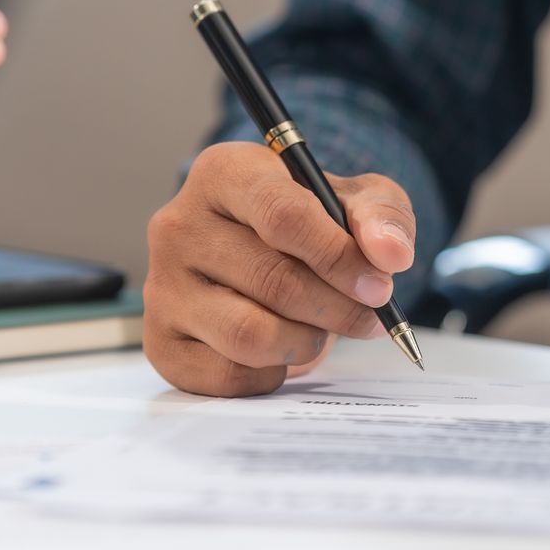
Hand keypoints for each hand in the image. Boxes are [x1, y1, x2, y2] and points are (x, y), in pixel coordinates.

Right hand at [144, 142, 412, 397]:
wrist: (266, 253)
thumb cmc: (311, 222)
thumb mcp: (354, 200)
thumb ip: (381, 216)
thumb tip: (390, 255)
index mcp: (223, 173)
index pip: (281, 214)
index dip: (338, 256)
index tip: (378, 285)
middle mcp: (178, 225)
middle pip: (272, 280)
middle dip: (336, 307)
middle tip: (368, 316)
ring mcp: (161, 286)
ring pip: (248, 334)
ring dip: (305, 342)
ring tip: (321, 329)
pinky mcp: (160, 341)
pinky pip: (226, 376)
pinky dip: (271, 372)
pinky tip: (279, 349)